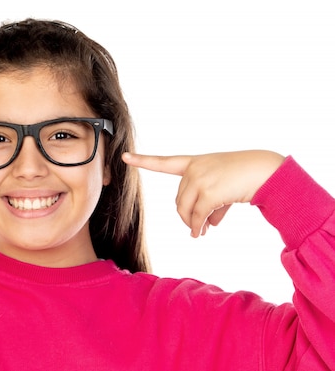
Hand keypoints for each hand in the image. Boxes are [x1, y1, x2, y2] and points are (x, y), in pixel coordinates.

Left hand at [122, 150, 284, 236]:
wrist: (265, 171)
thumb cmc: (245, 177)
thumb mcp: (223, 186)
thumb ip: (210, 202)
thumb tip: (205, 226)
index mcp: (194, 162)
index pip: (164, 162)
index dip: (143, 160)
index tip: (125, 156)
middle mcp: (193, 168)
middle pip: (179, 200)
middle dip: (187, 216)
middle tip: (196, 229)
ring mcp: (200, 179)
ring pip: (186, 210)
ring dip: (192, 224)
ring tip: (199, 233)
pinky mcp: (209, 192)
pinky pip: (198, 216)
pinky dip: (198, 226)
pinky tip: (202, 233)